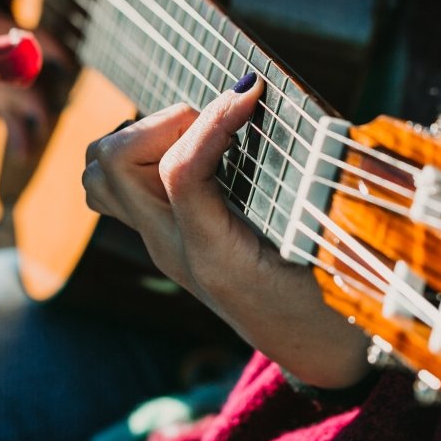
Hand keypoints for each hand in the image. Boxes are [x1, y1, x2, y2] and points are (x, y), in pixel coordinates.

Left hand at [83, 74, 370, 388]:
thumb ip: (328, 185)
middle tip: (223, 124)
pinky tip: (198, 149)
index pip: (181, 171)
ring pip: (102, 172)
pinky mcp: (166, 235)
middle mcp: (174, 248)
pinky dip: (144, 151)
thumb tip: (302, 115)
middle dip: (165, 124)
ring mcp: (163, 243)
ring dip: (143, 137)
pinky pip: (120, 185)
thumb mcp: (336, 247)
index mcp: (216, 258)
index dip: (215, 118)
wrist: (321, 352)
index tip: (254, 88)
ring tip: (203, 136)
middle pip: (114, 162)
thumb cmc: (338, 299)